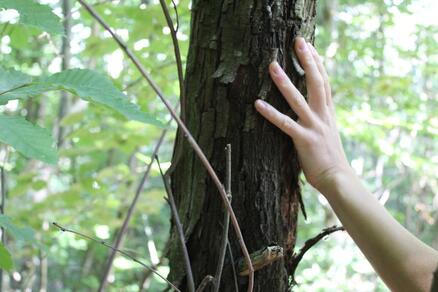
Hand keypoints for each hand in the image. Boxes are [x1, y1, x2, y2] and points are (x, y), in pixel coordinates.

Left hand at [255, 37, 350, 192]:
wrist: (339, 180)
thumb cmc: (331, 161)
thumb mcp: (329, 135)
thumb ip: (321, 120)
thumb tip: (314, 112)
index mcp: (329, 114)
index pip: (325, 82)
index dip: (318, 63)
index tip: (309, 47)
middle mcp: (323, 116)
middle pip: (317, 82)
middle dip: (308, 61)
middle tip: (298, 42)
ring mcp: (314, 127)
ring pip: (298, 99)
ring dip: (285, 82)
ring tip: (272, 65)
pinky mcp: (304, 140)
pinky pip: (285, 124)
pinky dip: (271, 113)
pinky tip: (257, 103)